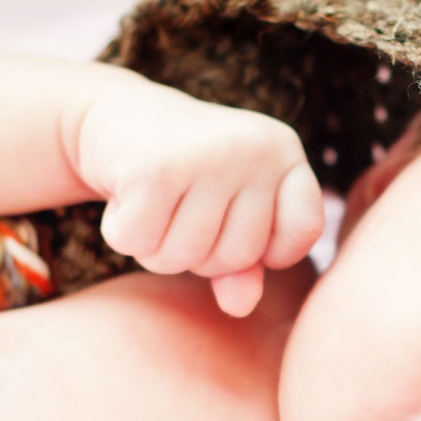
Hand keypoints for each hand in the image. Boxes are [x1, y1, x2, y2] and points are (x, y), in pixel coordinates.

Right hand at [75, 81, 323, 316]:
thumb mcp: (227, 214)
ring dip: (156, 247)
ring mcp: (209, 154)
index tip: (234, 223)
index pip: (304, 231)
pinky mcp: (155, 167)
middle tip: (178, 209)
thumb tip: (240, 306)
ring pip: (184, 257)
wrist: (117, 115)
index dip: (270, 249)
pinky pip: (140, 243)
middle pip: (237, 257)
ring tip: (152, 203)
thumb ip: (245, 266)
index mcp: (285, 152)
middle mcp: (255, 148)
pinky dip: (122, 233)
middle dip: (198, 253)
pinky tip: (125, 197)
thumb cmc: (185, 175)